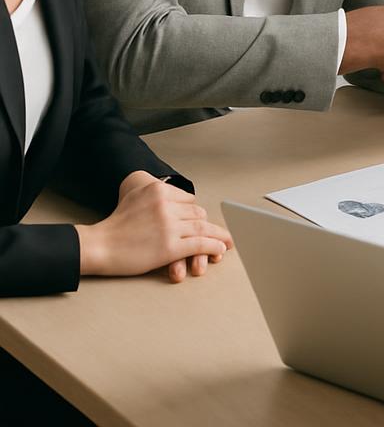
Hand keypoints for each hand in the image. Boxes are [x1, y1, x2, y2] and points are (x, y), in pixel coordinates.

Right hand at [77, 172, 232, 282]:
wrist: (98, 245)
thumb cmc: (116, 224)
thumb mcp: (135, 195)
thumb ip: (157, 192)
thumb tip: (177, 196)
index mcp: (159, 190)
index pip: (189, 201)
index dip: (195, 213)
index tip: (202, 221)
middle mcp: (166, 205)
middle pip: (197, 214)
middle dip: (207, 225)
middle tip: (220, 233)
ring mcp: (169, 226)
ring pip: (202, 228)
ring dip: (218, 236)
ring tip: (227, 242)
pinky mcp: (169, 247)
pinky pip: (199, 244)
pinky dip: (213, 247)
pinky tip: (219, 250)